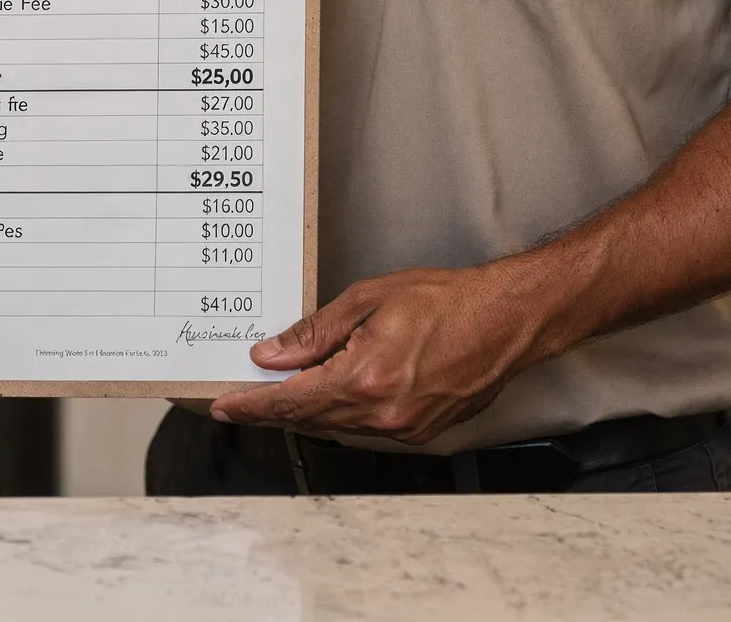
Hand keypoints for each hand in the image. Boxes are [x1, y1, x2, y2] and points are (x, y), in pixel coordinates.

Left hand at [209, 263, 548, 445]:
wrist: (506, 320)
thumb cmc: (448, 302)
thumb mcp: (368, 300)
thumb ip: (314, 332)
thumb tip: (273, 354)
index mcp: (364, 378)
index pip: (291, 401)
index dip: (252, 405)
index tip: (224, 406)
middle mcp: (382, 413)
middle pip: (308, 418)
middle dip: (272, 407)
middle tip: (244, 395)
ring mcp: (403, 428)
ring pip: (335, 425)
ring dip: (306, 409)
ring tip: (283, 389)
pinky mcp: (418, 431)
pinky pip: (364, 427)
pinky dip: (340, 412)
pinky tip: (332, 392)